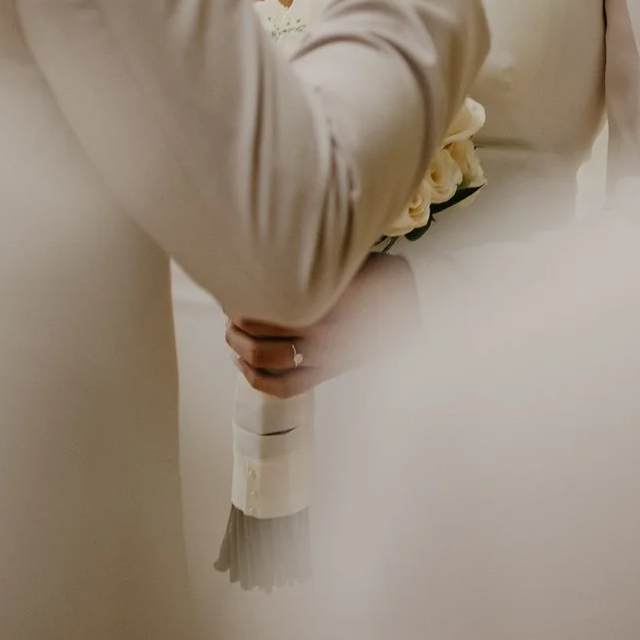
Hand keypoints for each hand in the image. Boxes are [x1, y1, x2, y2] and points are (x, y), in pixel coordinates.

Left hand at [229, 251, 419, 398]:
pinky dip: (257, 380)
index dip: (239, 299)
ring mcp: (324, 355)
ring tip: (233, 335)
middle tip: (231, 313)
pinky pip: (285, 387)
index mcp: (322, 299)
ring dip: (239, 347)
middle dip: (235, 323)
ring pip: (264, 360)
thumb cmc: (373, 275)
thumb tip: (267, 252)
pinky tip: (244, 365)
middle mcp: (320, 330)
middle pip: (256, 333)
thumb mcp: (344, 258)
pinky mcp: (328, 372)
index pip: (263, 303)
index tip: (233, 290)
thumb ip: (312, 262)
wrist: (409, 305)